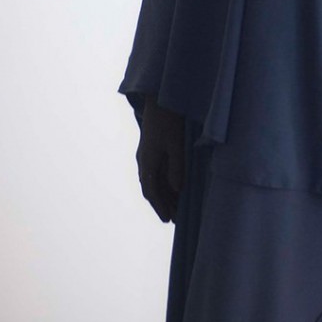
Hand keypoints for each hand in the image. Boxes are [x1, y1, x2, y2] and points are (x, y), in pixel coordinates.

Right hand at [136, 94, 185, 222]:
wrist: (160, 102)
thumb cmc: (169, 123)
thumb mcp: (176, 146)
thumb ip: (176, 168)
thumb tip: (177, 189)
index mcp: (147, 161)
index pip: (151, 190)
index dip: (160, 206)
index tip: (168, 219)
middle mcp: (143, 161)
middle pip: (151, 189)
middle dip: (162, 205)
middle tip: (174, 219)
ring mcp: (146, 156)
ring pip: (153, 182)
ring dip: (163, 196)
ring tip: (175, 209)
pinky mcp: (152, 151)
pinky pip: (155, 174)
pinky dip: (163, 185)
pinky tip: (173, 190)